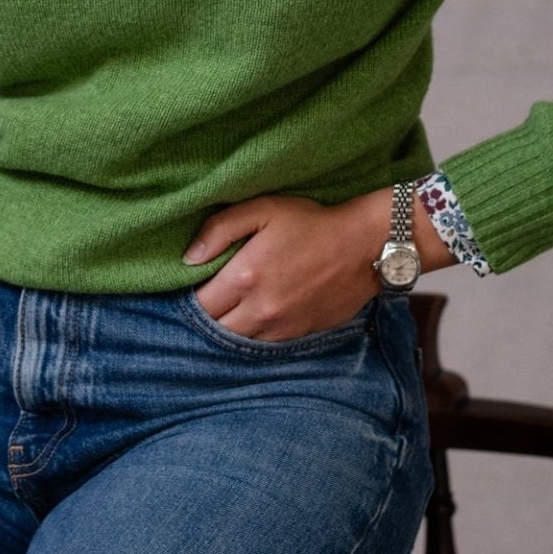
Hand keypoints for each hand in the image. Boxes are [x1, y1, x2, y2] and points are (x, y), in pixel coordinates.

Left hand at [182, 188, 452, 341]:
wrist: (364, 246)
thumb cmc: (311, 223)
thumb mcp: (263, 208)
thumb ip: (220, 229)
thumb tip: (188, 258)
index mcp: (245, 277)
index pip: (199, 304)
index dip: (187, 297)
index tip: (187, 286)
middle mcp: (259, 309)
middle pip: (214, 328)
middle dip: (204, 317)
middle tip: (205, 299)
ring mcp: (280, 327)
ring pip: (237, 341)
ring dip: (227, 328)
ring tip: (225, 310)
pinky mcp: (298, 334)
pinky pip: (263, 344)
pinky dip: (252, 334)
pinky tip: (251, 317)